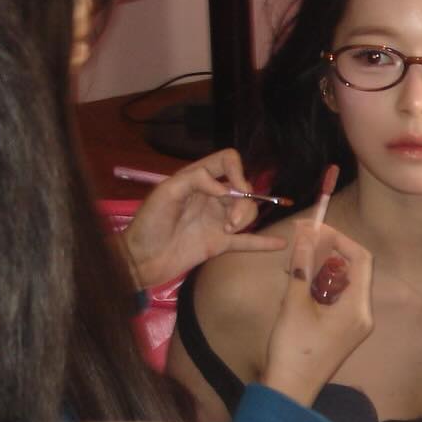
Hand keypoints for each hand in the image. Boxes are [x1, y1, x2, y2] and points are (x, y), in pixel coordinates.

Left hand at [119, 149, 285, 288]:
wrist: (141, 260)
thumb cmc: (149, 223)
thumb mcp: (166, 193)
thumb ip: (195, 180)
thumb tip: (225, 188)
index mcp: (197, 180)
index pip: (227, 161)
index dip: (237, 170)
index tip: (236, 187)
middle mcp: (211, 198)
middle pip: (243, 188)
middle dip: (244, 201)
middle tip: (230, 221)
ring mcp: (217, 221)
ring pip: (247, 212)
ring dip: (245, 219)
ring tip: (229, 231)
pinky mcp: (220, 244)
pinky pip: (247, 242)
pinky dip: (264, 242)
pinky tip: (280, 243)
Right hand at [262, 221, 373, 406]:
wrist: (289, 391)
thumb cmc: (292, 350)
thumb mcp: (294, 304)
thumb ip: (302, 266)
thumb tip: (305, 235)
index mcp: (357, 308)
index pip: (360, 258)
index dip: (340, 239)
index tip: (315, 229)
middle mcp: (362, 315)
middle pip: (353, 269)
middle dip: (327, 252)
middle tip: (301, 242)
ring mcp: (353, 325)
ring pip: (342, 283)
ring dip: (320, 268)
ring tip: (293, 263)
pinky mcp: (342, 331)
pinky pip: (336, 298)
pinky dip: (319, 286)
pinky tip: (297, 283)